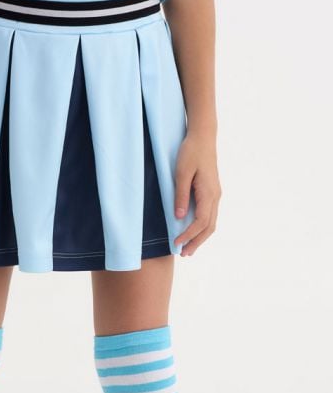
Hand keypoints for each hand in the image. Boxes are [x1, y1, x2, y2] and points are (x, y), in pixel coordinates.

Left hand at [173, 133, 221, 256]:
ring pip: (211, 223)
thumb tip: (179, 217)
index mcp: (209, 193)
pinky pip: (209, 215)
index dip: (189, 235)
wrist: (203, 137)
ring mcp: (215, 194)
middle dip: (196, 242)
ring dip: (200, 237)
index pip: (200, 221)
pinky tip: (194, 233)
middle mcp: (215, 196)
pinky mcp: (212, 192)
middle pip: (209, 227)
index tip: (176, 244)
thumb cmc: (190, 152)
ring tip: (188, 249)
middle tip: (184, 254)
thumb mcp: (181, 173)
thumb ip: (180, 195)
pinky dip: (202, 228)